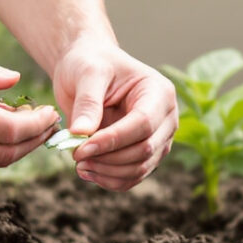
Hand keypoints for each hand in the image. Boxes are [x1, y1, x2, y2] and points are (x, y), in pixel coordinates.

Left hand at [51, 43, 176, 190]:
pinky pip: (132, 177)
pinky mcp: (146, 154)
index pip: (143, 124)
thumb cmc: (91, 63)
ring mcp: (159, 138)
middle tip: (75, 156)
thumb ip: (87, 102)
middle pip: (145, 150)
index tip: (81, 148)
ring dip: (107, 172)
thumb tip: (81, 134)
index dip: (113, 140)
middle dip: (108, 159)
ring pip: (140, 168)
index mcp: (159, 92)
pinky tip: (87, 171)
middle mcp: (166, 118)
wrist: (89, 68)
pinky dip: (109, 180)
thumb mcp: (87, 73)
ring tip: (78, 164)